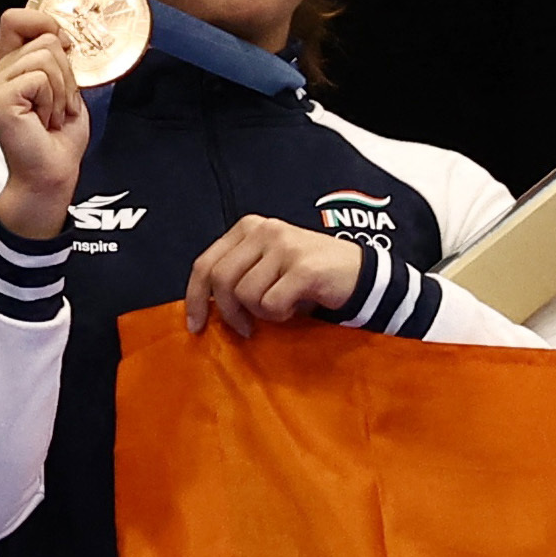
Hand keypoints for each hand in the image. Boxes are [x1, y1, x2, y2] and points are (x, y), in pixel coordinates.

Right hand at [0, 4, 86, 235]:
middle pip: (45, 37)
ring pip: (46, 56)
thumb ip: (58, 58)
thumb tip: (63, 34)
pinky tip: (44, 121)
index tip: (63, 54)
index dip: (46, 25)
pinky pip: (40, 78)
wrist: (51, 175)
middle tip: (57, 104)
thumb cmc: (58, 137)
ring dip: (62, 89)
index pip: (16, 17)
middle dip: (66, 72)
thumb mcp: (65, 86)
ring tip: (51, 114)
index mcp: (8, 67)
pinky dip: (54, 100)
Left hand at [181, 217, 370, 335]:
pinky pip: (271, 304)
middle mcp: (264, 230)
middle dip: (228, 312)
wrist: (361, 274)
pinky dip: (280, 315)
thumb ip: (237, 274)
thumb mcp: (266, 265)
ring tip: (281, 306)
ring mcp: (285, 246)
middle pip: (220, 280)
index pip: (205, 263)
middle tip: (245, 328)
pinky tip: (295, 307)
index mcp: (248, 228)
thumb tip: (202, 305)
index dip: (195, 298)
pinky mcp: (303, 267)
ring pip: (245, 294)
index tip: (196, 325)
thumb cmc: (307, 275)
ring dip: (260, 312)